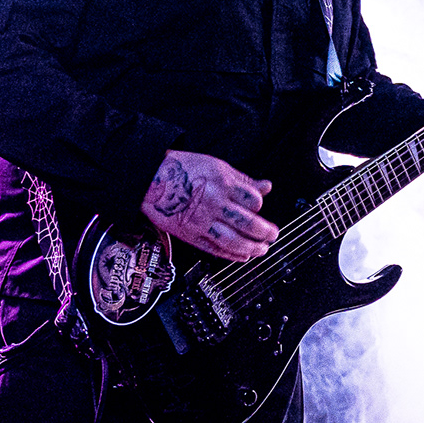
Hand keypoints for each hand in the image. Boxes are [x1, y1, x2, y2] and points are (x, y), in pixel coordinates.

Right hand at [140, 150, 278, 260]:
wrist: (150, 178)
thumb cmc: (183, 170)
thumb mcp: (217, 166)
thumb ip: (244, 180)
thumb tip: (266, 187)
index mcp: (223, 184)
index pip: (253, 201)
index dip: (259, 206)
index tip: (259, 209)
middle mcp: (214, 204)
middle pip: (248, 223)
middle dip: (265, 232)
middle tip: (273, 235)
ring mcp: (202, 221)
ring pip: (234, 240)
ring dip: (252, 248)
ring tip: (262, 249)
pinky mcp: (190, 235)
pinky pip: (215, 249)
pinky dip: (231, 255)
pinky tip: (242, 256)